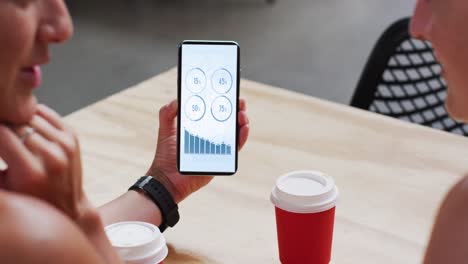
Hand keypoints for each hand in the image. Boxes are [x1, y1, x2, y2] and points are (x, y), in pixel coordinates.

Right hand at [0, 104, 93, 221]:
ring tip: (4, 126)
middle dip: (0, 124)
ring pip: (29, 116)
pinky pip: (45, 113)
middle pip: (14, 124)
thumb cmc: (26, 199)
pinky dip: (30, 114)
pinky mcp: (72, 136)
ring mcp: (65, 145)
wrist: (67, 206)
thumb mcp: (3, 187)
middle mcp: (51, 157)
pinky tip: (20, 123)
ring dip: (13, 118)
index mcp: (31, 172)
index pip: (1, 135)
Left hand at [146, 99, 249, 202]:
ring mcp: (217, 147)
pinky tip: (243, 128)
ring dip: (242, 121)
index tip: (228, 92)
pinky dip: (242, 138)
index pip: (214, 112)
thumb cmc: (166, 156)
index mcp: (199, 127)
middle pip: (228, 120)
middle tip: (239, 101)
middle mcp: (210, 136)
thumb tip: (177, 100)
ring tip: (242, 114)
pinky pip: (236, 148)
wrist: (167, 179)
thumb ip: (167, 113)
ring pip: (234, 132)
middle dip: (236, 109)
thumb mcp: (165, 130)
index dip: (223, 102)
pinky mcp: (221, 159)